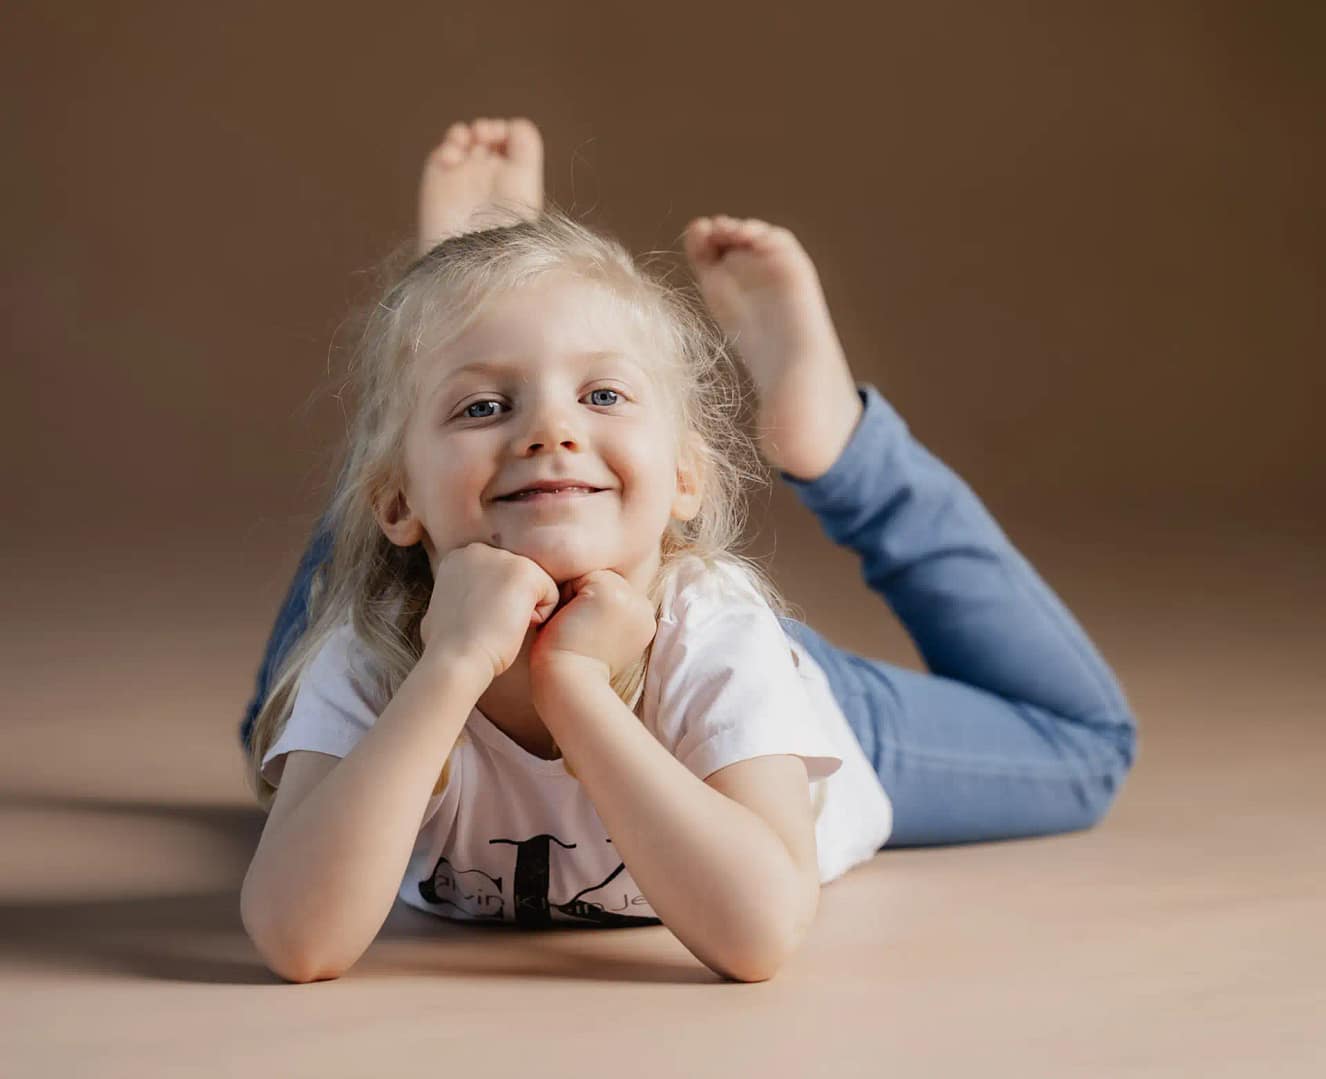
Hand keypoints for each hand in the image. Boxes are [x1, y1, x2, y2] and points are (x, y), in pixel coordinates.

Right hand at [420, 542, 560, 683]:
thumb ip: (465, 592)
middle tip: (488, 626)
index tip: (476, 621)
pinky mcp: (526, 571)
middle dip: (510, 605)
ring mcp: (502, 557)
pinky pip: (551, 594)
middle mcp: (479, 550)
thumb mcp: (448, 608)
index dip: (493, 605)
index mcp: (459, 557)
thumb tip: (476, 599)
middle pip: (516, 579)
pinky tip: (515, 626)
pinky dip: (540, 617)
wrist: (455, 659)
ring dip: (524, 611)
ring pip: (535, 585)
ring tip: (500, 626)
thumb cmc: (450, 646)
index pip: (497, 577)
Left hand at [529, 569, 657, 684]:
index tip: (584, 640)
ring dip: (573, 597)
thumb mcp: (602, 641)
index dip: (588, 611)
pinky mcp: (609, 591)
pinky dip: (564, 595)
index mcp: (644, 621)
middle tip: (576, 634)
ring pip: (591, 577)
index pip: (611, 595)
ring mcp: (630, 597)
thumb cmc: (576, 669)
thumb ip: (608, 618)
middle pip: (602, 582)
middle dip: (582, 601)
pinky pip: (580, 576)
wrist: (571, 684)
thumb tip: (592, 602)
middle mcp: (644, 607)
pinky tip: (568, 620)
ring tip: (572, 628)